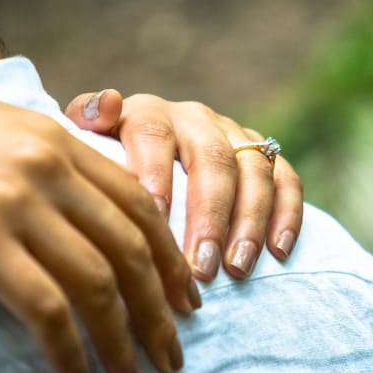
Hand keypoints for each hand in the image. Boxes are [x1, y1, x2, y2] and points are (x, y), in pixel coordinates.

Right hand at [0, 85, 199, 372]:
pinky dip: (70, 350)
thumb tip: (92, 202)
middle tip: (174, 352)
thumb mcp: (0, 128)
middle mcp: (49, 167)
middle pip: (130, 248)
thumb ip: (53, 158)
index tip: (184, 296)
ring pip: (98, 283)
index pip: (139, 204)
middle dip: (161, 309)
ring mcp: (15, 202)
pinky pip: (45, 308)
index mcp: (59, 139)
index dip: (169, 256)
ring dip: (124, 340)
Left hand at [65, 90, 303, 280]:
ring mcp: (234, 136)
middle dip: (209, 216)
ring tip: (238, 268)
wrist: (145, 163)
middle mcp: (195, 119)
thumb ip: (86, 123)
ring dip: (249, 222)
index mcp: (148, 113)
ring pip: (254, 170)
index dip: (156, 176)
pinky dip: (288, 214)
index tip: (155, 222)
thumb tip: (109, 104)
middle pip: (212, 158)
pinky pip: (286, 178)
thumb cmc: (106, 170)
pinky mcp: (264, 156)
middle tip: (201, 268)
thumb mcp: (84, 146)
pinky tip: (279, 251)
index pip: (154, 135)